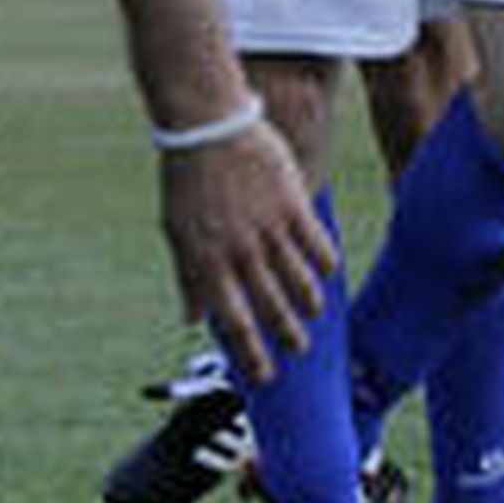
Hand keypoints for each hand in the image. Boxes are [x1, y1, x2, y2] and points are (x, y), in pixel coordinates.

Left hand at [158, 119, 334, 385]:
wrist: (207, 126)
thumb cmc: (187, 181)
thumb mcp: (177, 232)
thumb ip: (188, 278)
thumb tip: (191, 320)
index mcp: (207, 263)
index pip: (235, 324)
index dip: (252, 355)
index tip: (265, 376)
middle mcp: (240, 253)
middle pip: (273, 310)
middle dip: (288, 337)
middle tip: (298, 350)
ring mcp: (268, 230)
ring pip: (301, 284)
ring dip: (309, 306)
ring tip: (313, 315)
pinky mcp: (292, 205)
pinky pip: (317, 247)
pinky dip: (324, 265)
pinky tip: (326, 273)